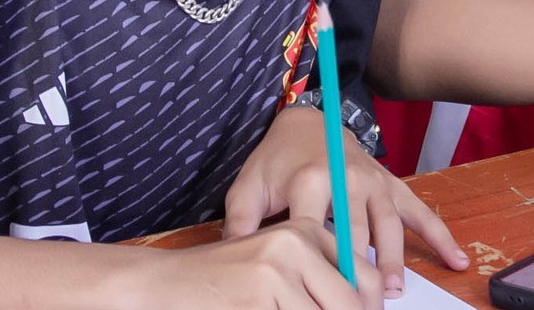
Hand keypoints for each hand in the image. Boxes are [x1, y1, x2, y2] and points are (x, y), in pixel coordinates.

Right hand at [124, 217, 384, 308]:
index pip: (364, 277)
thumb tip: (366, 303)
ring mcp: (274, 273)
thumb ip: (319, 277)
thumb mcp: (277, 264)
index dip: (370, 308)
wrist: (163, 281)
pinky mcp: (255, 299)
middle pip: (350, 303)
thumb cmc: (225, 278)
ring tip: (286, 308)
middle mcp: (295, 245)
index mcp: (306, 231)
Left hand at [224, 104, 466, 297]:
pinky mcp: (392, 185)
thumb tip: (239, 266)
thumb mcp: (247, 188)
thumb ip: (242, 226)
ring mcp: (375, 182)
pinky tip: (456, 262)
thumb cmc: (275, 161)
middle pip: (356, 236)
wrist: (306, 121)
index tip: (321, 297)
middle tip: (361, 306)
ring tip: (393, 294)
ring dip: (393, 263)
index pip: (315, 233)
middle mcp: (348, 180)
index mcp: (310, 181)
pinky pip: (420, 212)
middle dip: (358, 276)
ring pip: (389, 228)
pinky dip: (440, 237)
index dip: (318, 269)